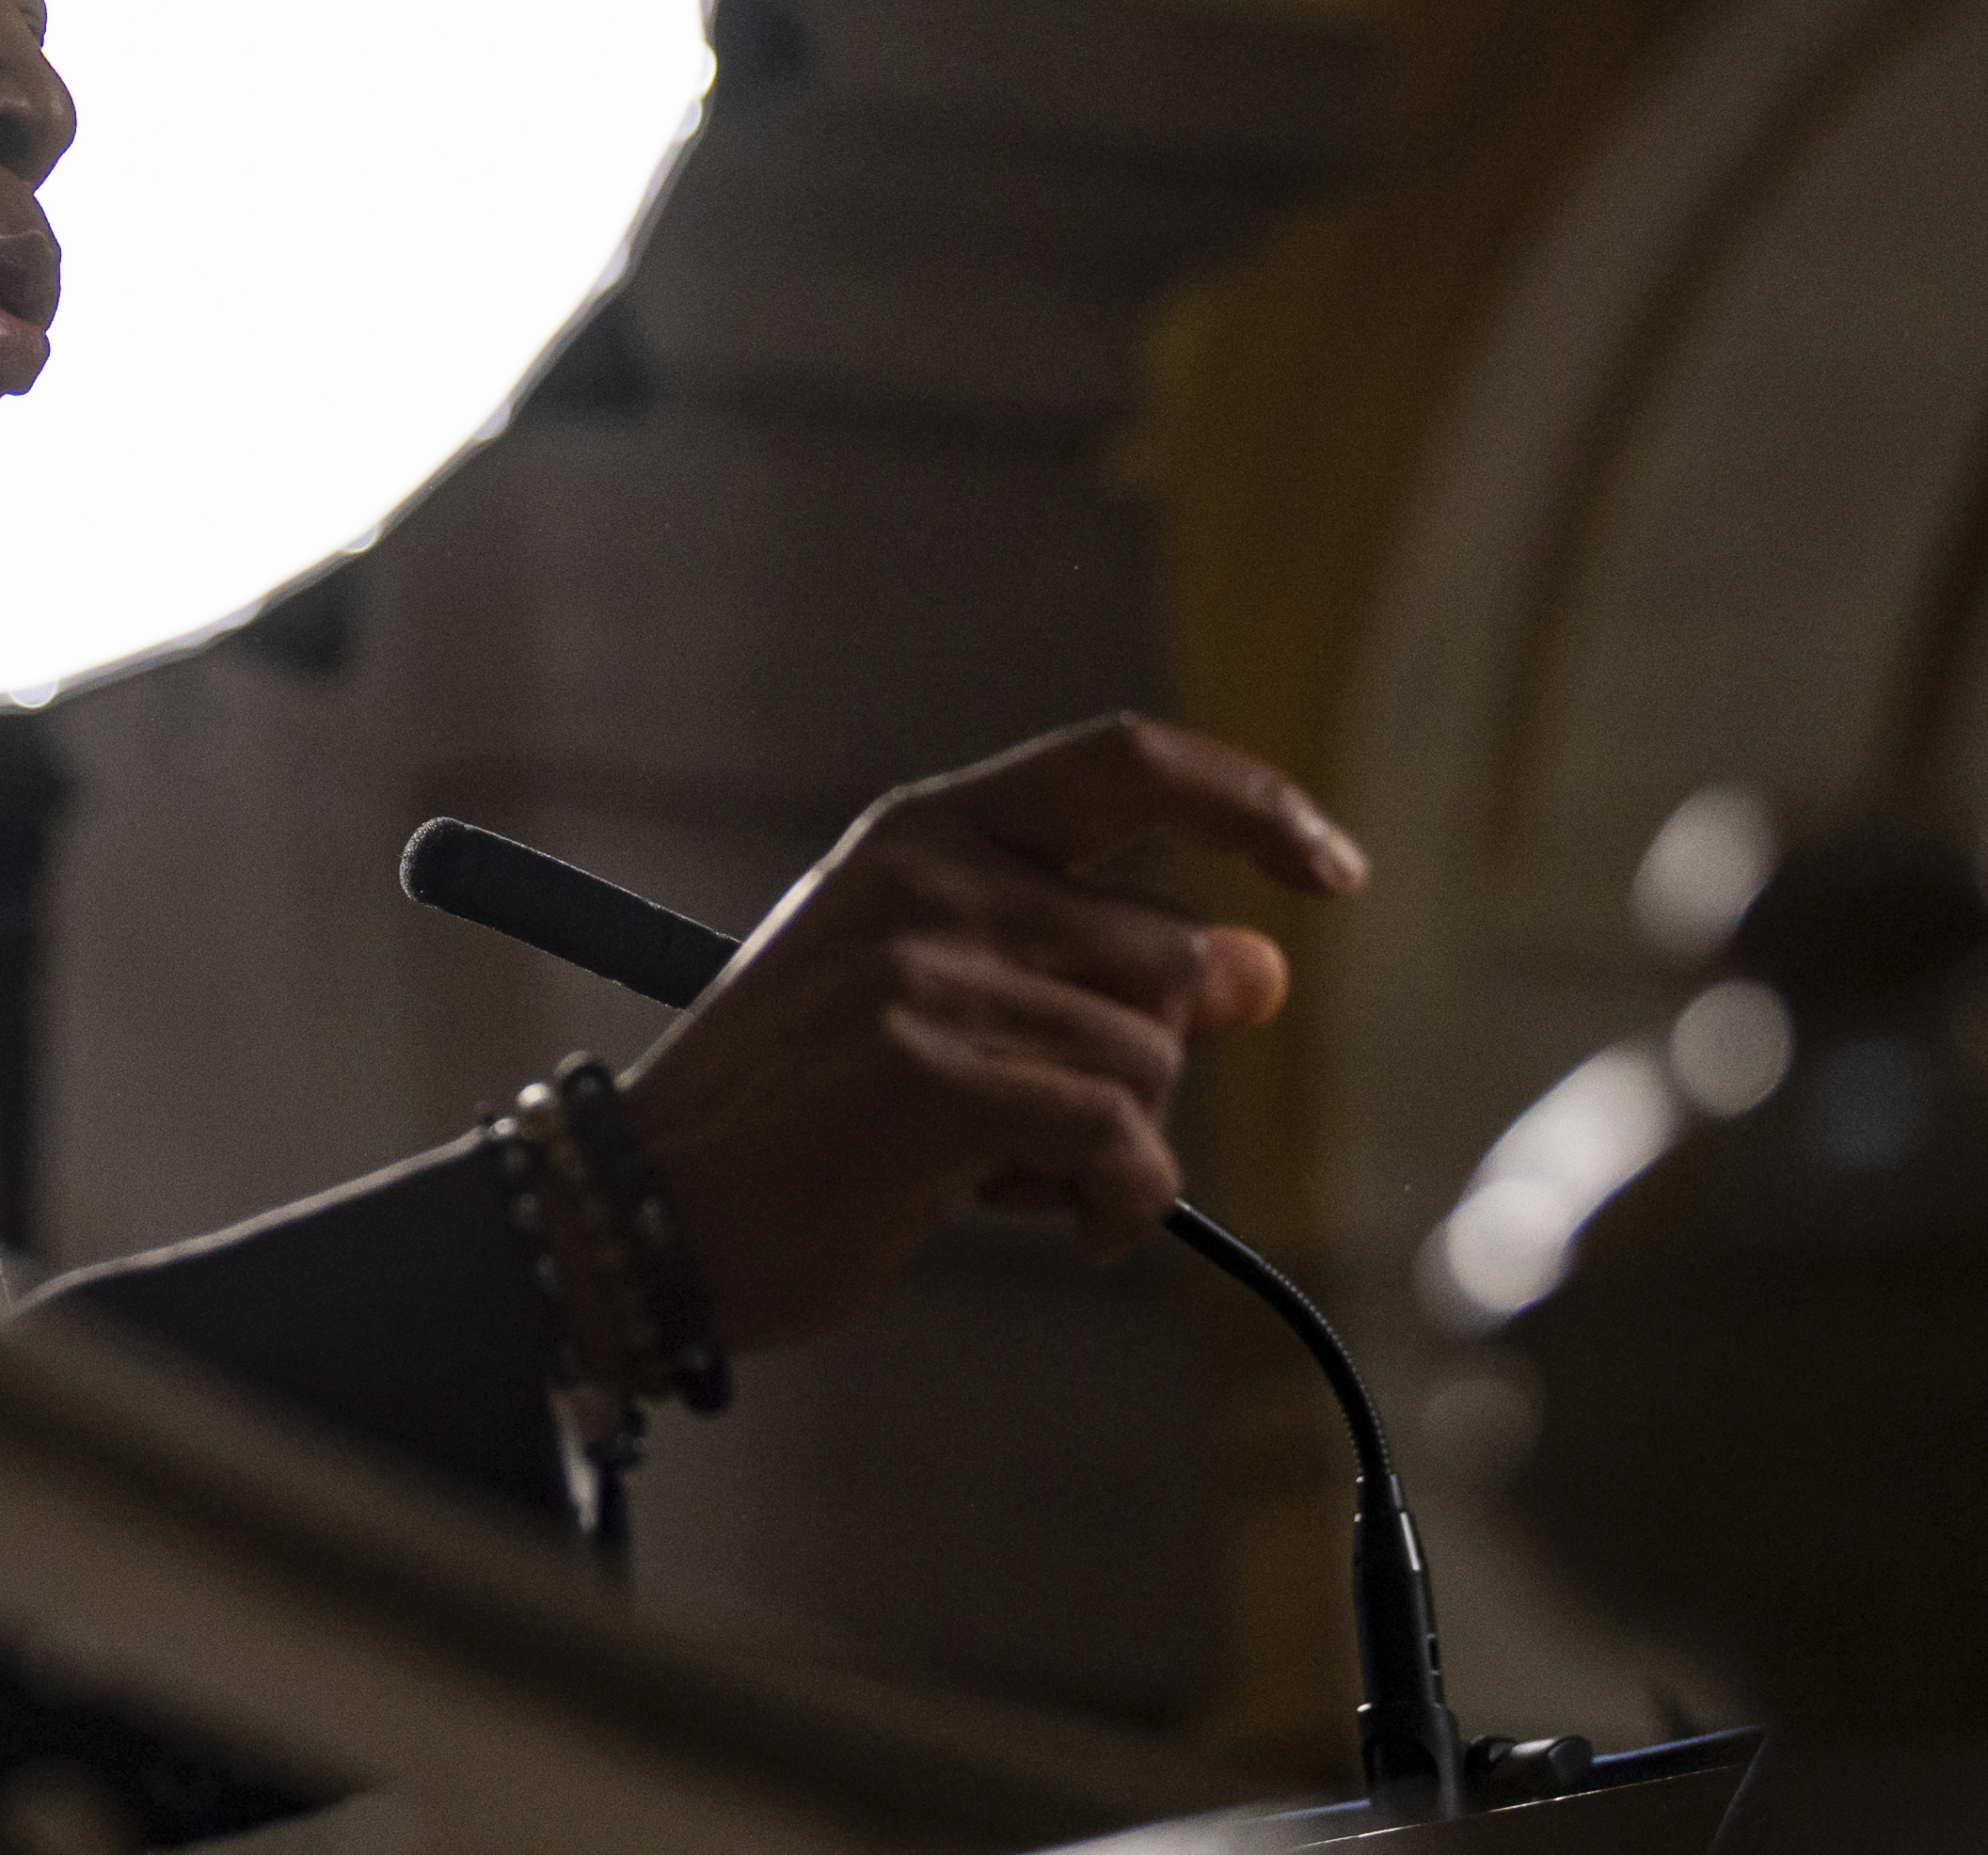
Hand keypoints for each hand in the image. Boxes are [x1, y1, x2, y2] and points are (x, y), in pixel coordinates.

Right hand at [617, 713, 1364, 1355]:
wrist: (656, 1210)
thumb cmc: (804, 1112)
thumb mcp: (943, 1004)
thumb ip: (1089, 970)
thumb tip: (1263, 969)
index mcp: (922, 833)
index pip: (1125, 762)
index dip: (1251, 802)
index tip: (1332, 869)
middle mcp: (927, 881)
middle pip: (1166, 953)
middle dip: (1152, 1061)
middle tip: (1059, 1127)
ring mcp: (923, 974)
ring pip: (1152, 1060)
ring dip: (1124, 1150)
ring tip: (1016, 1177)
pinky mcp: (929, 1078)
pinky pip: (1121, 1139)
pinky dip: (1121, 1205)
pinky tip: (1059, 1225)